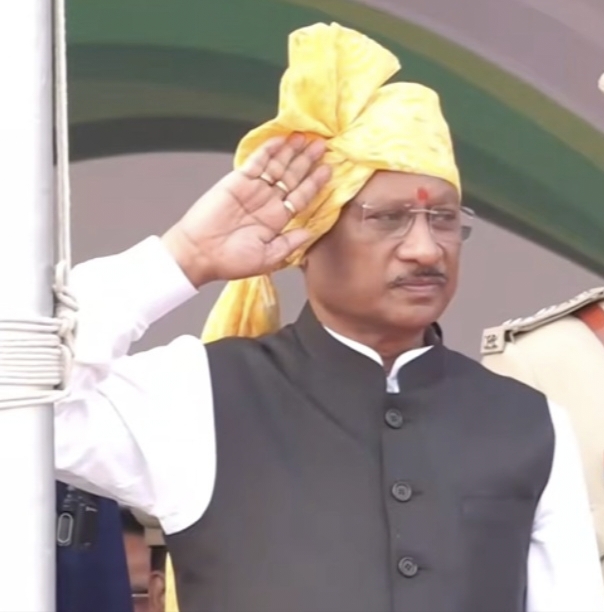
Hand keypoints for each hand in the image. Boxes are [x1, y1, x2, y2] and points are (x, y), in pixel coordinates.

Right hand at [162, 134, 330, 286]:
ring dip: (291, 152)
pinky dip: (269, 150)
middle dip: (307, 161)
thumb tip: (310, 232)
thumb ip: (290, 243)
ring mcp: (253, 189)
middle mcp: (267, 202)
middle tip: (322, 146)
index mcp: (277, 220)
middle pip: (293, 177)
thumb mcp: (268, 257)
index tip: (328, 170)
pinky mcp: (238, 180)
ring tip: (307, 138)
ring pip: (277, 166)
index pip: (301, 197)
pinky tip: (282, 140)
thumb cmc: (231, 261)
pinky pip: (257, 162)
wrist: (200, 253)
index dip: (314, 183)